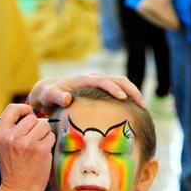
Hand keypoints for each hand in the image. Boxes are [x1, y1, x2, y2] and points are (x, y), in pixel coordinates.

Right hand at [0, 104, 54, 190]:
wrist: (18, 190)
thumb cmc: (14, 168)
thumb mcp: (5, 146)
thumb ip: (13, 130)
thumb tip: (31, 114)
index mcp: (1, 134)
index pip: (12, 108)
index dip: (23, 110)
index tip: (28, 116)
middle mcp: (12, 136)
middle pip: (32, 117)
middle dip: (36, 126)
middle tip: (34, 140)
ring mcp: (26, 142)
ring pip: (44, 125)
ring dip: (44, 135)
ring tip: (38, 147)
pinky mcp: (40, 149)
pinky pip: (51, 136)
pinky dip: (50, 143)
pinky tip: (43, 154)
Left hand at [26, 73, 143, 115]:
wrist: (48, 92)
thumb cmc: (48, 95)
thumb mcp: (48, 96)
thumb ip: (56, 97)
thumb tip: (67, 99)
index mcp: (83, 80)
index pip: (102, 81)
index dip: (113, 88)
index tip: (122, 98)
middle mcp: (93, 78)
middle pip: (118, 79)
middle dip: (131, 90)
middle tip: (142, 105)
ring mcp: (98, 83)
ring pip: (121, 84)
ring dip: (133, 93)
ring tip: (142, 109)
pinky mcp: (101, 89)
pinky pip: (118, 90)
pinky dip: (128, 98)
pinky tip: (133, 111)